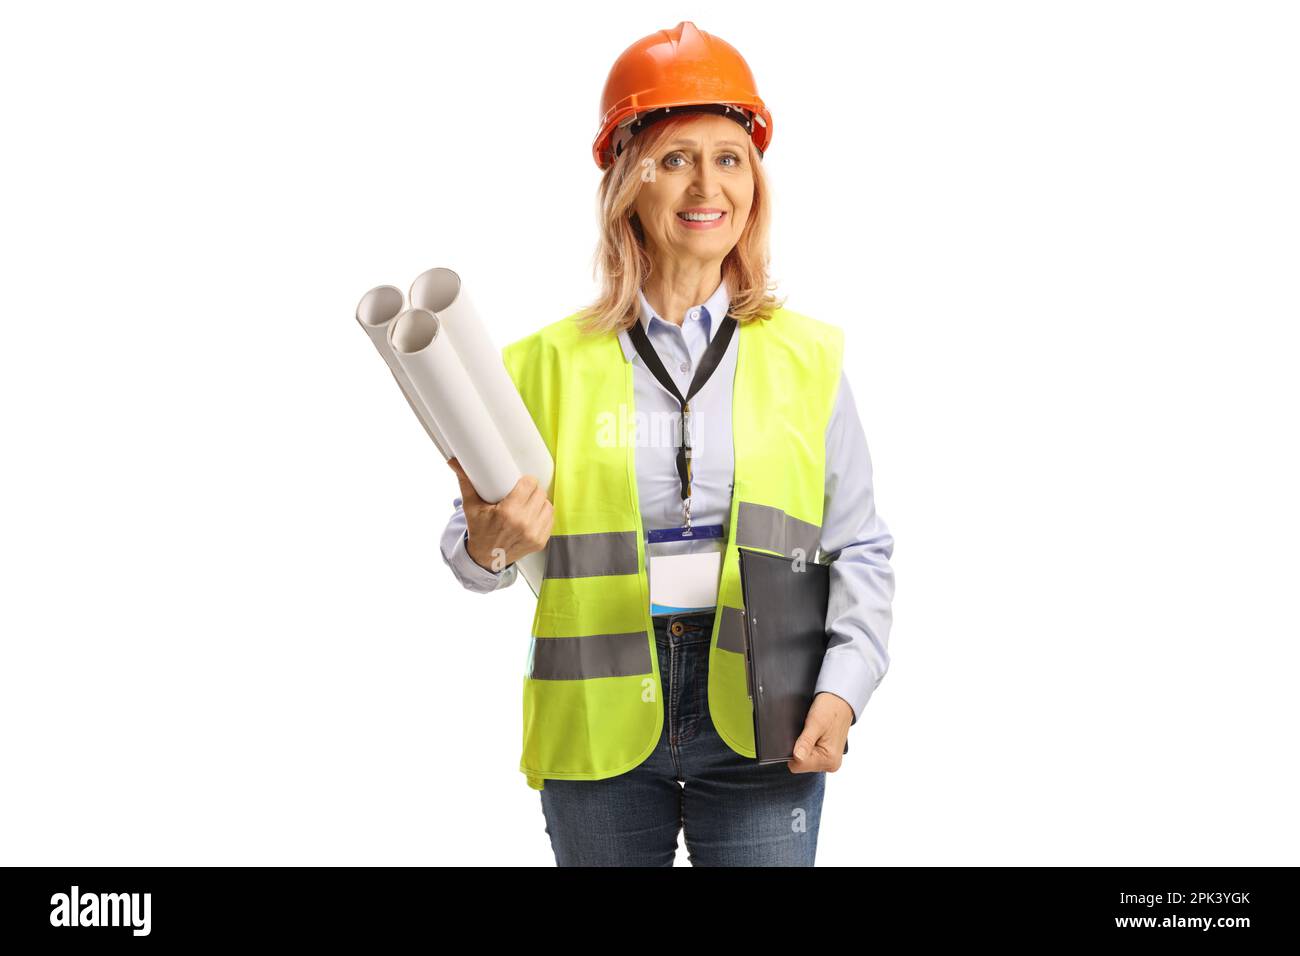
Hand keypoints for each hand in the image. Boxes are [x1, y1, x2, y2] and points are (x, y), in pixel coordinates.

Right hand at [447, 456, 552, 572]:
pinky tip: (534, 514)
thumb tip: (453, 461)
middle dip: (532, 490)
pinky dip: (544, 515)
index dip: (526, 481)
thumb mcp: (471, 506)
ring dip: (540, 502)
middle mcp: (523, 524)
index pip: (529, 485)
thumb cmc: (478, 531)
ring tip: (529, 503)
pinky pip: (550, 520)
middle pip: (540, 494)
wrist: (485, 559)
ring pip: (547, 505)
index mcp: (508, 513)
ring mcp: (533, 534)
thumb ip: (466, 482)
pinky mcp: (540, 542)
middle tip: (523, 492)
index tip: (521, 482)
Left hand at [787, 692, 852, 772]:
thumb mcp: (816, 723)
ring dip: (803, 746)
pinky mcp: (826, 756)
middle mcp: (831, 764)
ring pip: (803, 760)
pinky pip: (809, 755)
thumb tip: (797, 757)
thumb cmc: (830, 709)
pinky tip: (813, 735)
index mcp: (829, 760)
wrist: (840, 701)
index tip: (799, 737)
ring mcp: (829, 761)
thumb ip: (806, 742)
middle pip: (800, 764)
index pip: (798, 765)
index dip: (793, 751)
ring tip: (811, 732)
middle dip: (799, 748)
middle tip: (807, 732)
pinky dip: (807, 745)